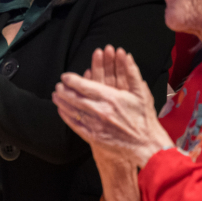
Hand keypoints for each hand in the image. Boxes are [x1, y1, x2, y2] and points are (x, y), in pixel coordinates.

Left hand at [52, 46, 172, 166]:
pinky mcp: (93, 137)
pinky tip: (62, 111)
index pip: (84, 86)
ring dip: (62, 102)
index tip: (65, 76)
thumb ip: (132, 72)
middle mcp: (100, 111)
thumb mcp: (141, 92)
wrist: (145, 145)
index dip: (72, 80)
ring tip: (56, 96)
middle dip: (63, 90)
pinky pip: (75, 125)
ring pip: (72, 111)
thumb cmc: (144, 118)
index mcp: (110, 98)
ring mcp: (95, 125)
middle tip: (58, 85)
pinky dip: (66, 117)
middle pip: (75, 98)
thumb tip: (127, 55)